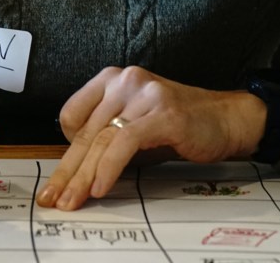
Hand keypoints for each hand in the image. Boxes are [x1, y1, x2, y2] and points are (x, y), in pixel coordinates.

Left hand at [36, 66, 266, 210]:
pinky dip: (109, 167)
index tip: (59, 180)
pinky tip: (101, 187)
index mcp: (113, 79)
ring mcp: (145, 94)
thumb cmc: (179, 126)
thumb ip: (107, 140)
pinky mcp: (163, 113)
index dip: (65, 150)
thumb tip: (75, 174)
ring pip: (102, 138)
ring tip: (73, 201)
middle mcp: (126, 80)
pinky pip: (125, 141)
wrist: (226, 119)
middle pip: (86, 132)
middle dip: (67, 172)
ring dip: (83, 176)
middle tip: (53, 199)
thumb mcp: (135, 127)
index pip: (72, 114)